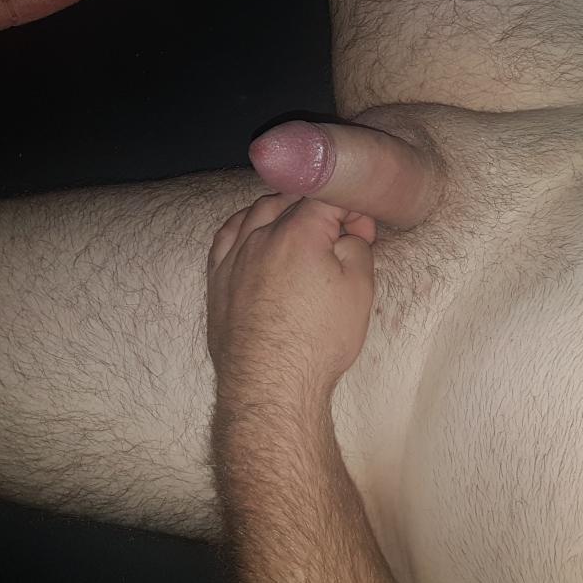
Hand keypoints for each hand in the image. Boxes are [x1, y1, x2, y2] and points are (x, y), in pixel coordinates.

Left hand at [207, 194, 376, 409]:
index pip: (329, 198)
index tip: (364, 233)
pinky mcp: (218, 278)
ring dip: (285, 210)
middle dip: (322, 210)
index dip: (353, 210)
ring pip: (258, 211)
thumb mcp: (359, 290)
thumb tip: (349, 233)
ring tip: (303, 229)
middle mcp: (260, 236)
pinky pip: (227, 235)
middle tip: (342, 236)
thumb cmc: (318, 340)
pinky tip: (257, 232)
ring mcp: (234, 256)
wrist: (271, 385)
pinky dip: (246, 225)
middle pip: (293, 200)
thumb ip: (357, 247)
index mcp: (298, 233)